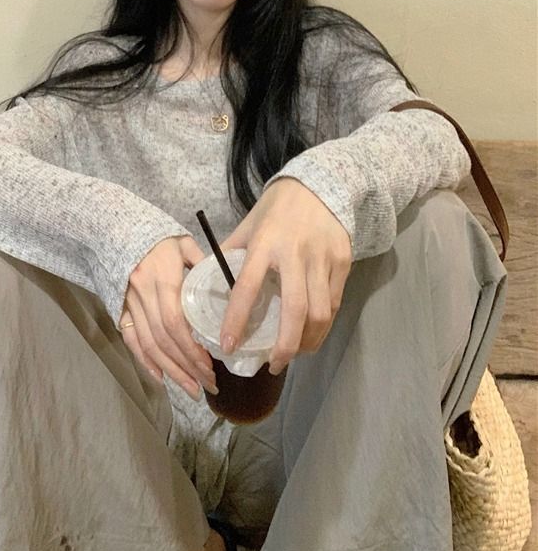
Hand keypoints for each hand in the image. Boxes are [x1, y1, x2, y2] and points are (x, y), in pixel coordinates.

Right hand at [119, 236, 217, 399]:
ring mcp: (129, 304)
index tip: (210, 366)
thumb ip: (203, 267)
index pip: (175, 322)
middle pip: (164, 340)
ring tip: (191, 389)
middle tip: (208, 386)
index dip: (191, 348)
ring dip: (170, 371)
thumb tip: (229, 291)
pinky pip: (131, 340)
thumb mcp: (184, 245)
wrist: (120, 232)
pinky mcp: (121, 310)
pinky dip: (145, 361)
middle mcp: (143, 295)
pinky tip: (161, 378)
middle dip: (187, 367)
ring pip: (149, 345)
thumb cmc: (160, 239)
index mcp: (161, 279)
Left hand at [219, 178, 351, 373]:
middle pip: (294, 310)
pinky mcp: (343, 262)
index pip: (247, 287)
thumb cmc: (277, 207)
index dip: (237, 319)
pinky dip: (323, 326)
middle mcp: (295, 253)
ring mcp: (323, 258)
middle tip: (273, 366)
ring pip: (320, 313)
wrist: (320, 184)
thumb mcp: (248, 224)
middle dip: (284, 346)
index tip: (228, 346)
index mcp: (264, 243)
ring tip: (292, 354)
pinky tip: (311, 335)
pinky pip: (334, 303)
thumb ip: (231, 253)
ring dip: (307, 341)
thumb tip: (207, 282)